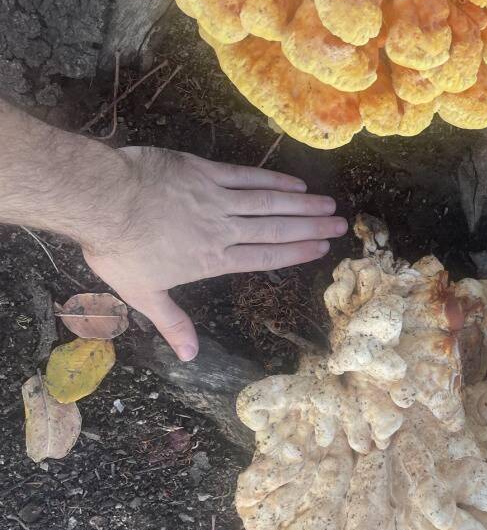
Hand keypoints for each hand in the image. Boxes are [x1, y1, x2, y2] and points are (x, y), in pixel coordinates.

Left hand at [82, 146, 345, 360]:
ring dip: (302, 205)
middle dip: (311, 228)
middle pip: (277, 229)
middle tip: (339, 226)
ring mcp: (216, 198)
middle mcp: (223, 229)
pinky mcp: (205, 172)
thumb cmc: (120, 249)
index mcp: (212, 259)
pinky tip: (295, 183)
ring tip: (329, 205)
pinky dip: (274, 179)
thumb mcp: (143, 294)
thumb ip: (172, 323)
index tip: (321, 250)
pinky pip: (246, 176)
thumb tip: (190, 357)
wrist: (104, 201)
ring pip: (269, 202)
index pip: (264, 257)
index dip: (296, 253)